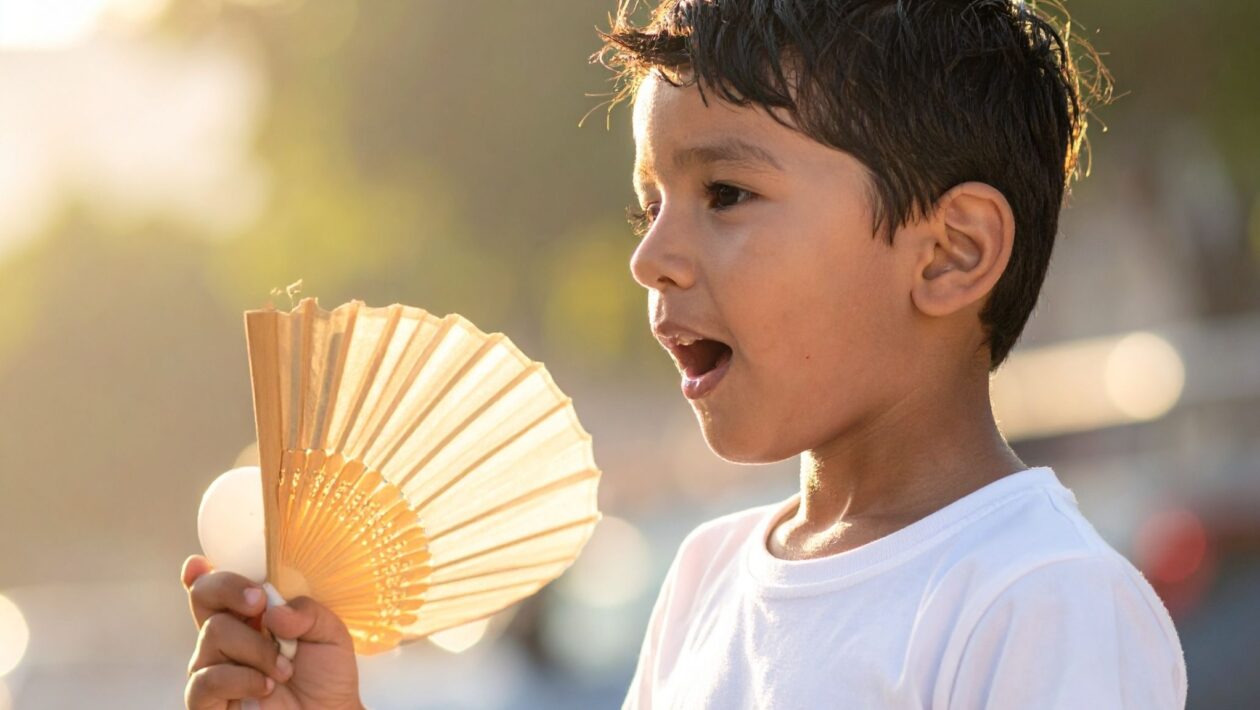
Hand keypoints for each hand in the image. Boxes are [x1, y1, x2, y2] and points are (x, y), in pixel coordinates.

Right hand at [182, 555, 363, 709]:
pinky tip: (265, 687)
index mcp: (250, 615)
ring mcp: (213, 667)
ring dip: (256, 649)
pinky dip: (241, 678)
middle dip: (229, 589)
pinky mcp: (206, 700)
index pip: (216, 588)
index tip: (199, 564)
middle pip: (203, 596)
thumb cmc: (325, 677)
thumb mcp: (331, 634)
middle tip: (260, 603)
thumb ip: (308, 612)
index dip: (200, 574)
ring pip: (214, 634)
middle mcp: (226, 636)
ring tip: (284, 670)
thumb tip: (273, 610)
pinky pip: (206, 679)